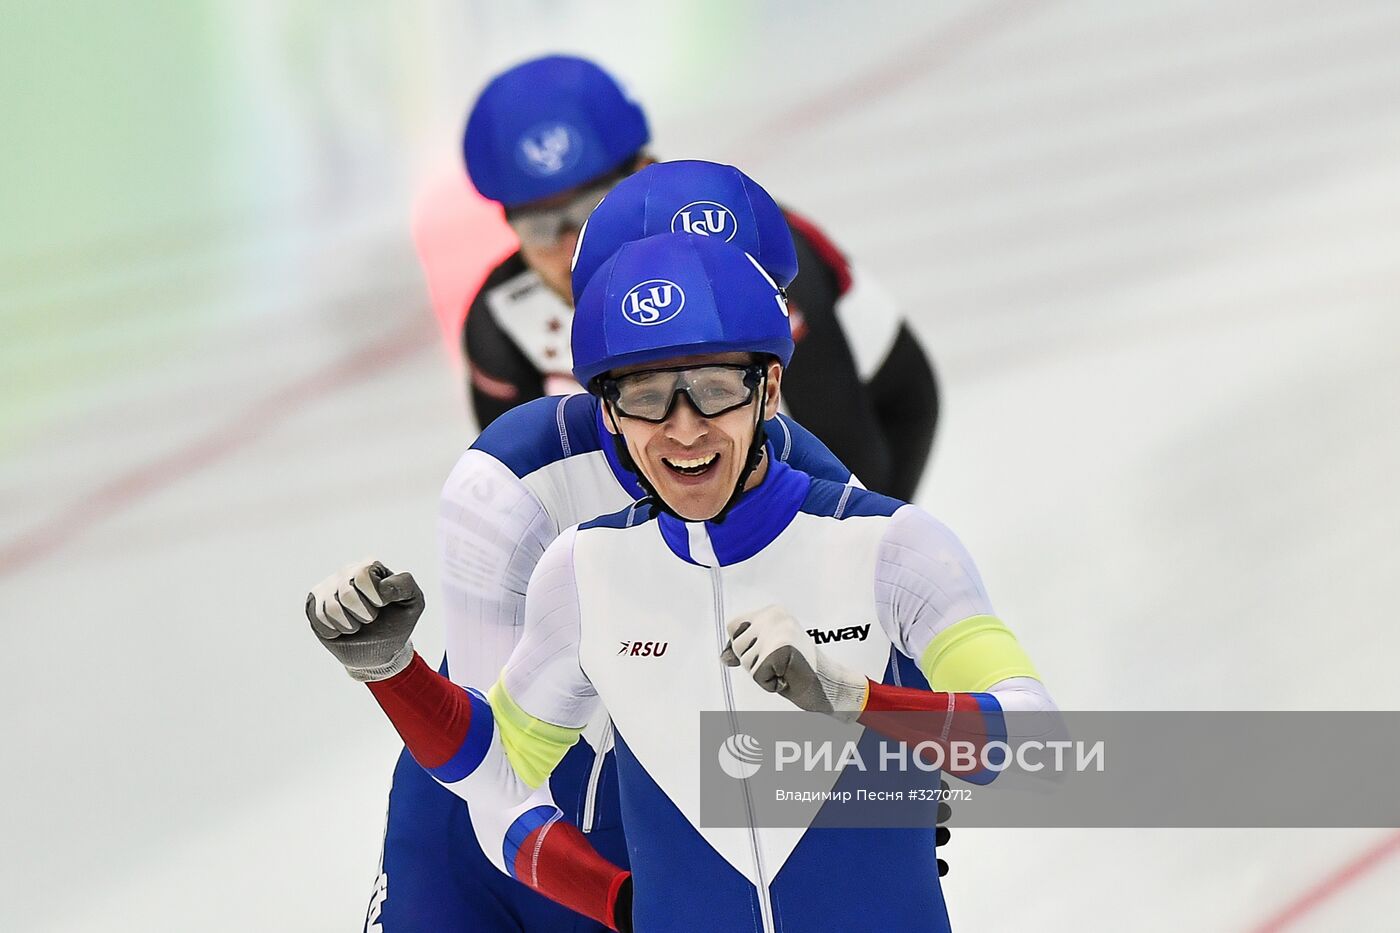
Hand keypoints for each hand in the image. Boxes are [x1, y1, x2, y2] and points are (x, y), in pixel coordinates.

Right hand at [305, 560, 423, 680]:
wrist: (378, 649)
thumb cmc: (396, 621)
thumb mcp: (413, 602)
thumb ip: (405, 585)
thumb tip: (383, 587)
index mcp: (370, 567)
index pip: (363, 574)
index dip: (375, 597)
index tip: (383, 605)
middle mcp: (346, 573)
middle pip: (347, 592)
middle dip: (363, 614)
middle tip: (370, 618)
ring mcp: (328, 588)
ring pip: (331, 608)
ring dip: (350, 625)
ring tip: (357, 625)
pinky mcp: (314, 604)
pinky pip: (319, 619)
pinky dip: (335, 631)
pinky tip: (342, 628)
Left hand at [720, 606, 867, 716]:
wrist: (828, 683)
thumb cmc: (801, 667)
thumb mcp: (768, 650)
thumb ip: (746, 647)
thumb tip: (724, 656)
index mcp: (773, 611)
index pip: (734, 626)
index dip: (743, 646)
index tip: (765, 652)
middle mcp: (775, 617)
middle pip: (737, 645)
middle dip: (753, 661)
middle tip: (779, 663)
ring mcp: (777, 633)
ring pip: (745, 661)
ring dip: (761, 672)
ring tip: (784, 669)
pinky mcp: (777, 652)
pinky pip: (757, 675)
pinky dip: (769, 683)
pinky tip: (787, 676)